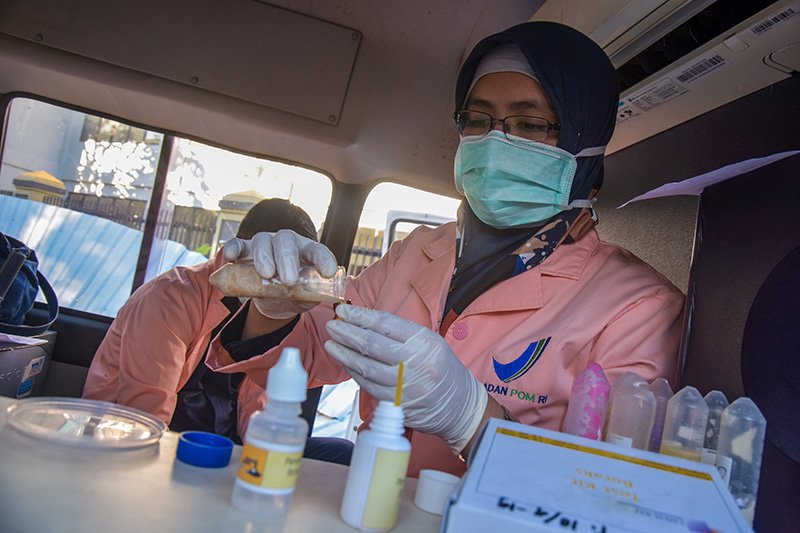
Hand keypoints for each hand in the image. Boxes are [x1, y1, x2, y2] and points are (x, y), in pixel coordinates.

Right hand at [222, 230, 337, 318]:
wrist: (273, 299)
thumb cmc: (293, 293)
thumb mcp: (303, 298)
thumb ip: (308, 297)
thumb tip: (312, 297)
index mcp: (307, 252)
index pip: (317, 251)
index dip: (324, 260)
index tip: (328, 273)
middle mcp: (287, 243)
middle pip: (286, 241)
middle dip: (287, 260)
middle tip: (289, 280)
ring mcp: (265, 244)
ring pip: (263, 240)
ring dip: (264, 257)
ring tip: (266, 274)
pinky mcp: (245, 250)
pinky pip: (238, 244)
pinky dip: (234, 248)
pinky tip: (232, 257)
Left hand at [324, 305, 487, 453]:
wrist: (460, 406)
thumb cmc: (442, 368)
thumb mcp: (429, 342)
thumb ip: (400, 333)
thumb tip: (365, 322)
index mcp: (423, 342)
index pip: (385, 324)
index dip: (360, 317)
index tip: (344, 312)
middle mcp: (415, 363)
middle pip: (371, 344)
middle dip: (347, 333)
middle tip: (332, 325)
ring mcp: (405, 386)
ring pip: (366, 367)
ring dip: (344, 354)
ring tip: (332, 343)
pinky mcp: (396, 404)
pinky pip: (368, 386)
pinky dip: (355, 373)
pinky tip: (346, 363)